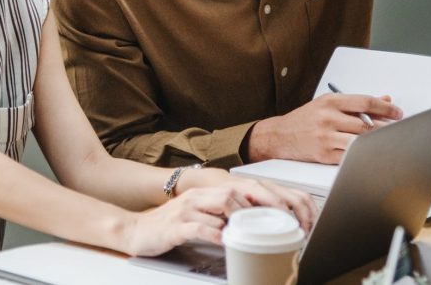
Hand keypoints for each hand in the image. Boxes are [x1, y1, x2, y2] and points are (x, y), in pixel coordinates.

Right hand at [121, 177, 316, 255]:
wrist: (136, 229)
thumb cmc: (172, 225)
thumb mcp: (203, 216)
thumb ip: (227, 215)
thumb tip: (257, 223)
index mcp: (211, 192)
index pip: (248, 188)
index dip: (273, 199)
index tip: (294, 216)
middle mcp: (202, 195)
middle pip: (239, 192)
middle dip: (264, 208)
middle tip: (283, 226)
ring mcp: (189, 208)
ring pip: (222, 205)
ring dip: (241, 218)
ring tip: (256, 231)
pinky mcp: (177, 224)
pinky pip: (201, 226)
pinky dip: (216, 233)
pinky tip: (225, 241)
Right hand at [246, 93, 402, 163]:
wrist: (279, 136)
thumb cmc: (305, 119)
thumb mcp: (327, 104)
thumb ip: (355, 103)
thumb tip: (383, 99)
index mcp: (330, 101)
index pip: (365, 102)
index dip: (385, 108)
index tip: (397, 113)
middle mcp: (328, 117)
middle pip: (366, 123)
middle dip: (386, 127)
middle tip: (398, 129)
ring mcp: (326, 137)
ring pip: (360, 140)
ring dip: (376, 141)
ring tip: (387, 141)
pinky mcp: (324, 154)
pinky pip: (350, 156)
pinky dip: (362, 154)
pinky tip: (370, 152)